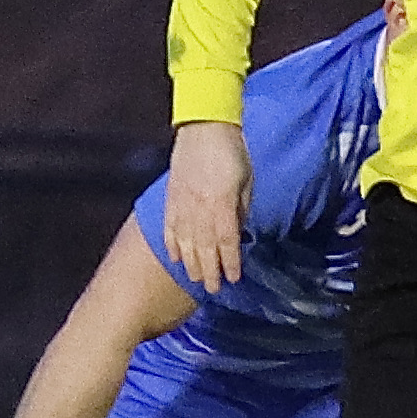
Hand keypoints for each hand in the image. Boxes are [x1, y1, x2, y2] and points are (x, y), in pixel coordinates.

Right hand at [163, 121, 250, 293]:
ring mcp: (182, 204)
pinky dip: (172, 244)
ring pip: (184, 241)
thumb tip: (237, 233)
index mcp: (221, 203)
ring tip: (196, 279)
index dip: (229, 262)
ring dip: (191, 263)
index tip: (233, 278)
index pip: (226, 241)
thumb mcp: (247, 182)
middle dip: (209, 271)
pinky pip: (169, 227)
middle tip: (213, 289)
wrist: (205, 128)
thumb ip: (241, 210)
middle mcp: (200, 208)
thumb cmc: (232, 153)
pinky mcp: (171, 198)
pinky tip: (175, 258)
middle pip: (204, 247)